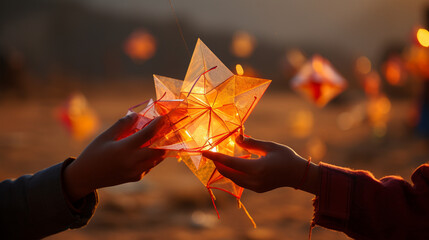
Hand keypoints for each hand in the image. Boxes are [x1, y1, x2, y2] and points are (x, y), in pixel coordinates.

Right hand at [64, 113, 166, 200]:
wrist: (85, 177)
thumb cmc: (93, 153)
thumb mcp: (105, 136)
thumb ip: (122, 124)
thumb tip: (136, 115)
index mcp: (124, 149)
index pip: (147, 135)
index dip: (158, 125)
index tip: (164, 117)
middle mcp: (133, 162)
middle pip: (158, 150)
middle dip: (165, 139)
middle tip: (167, 129)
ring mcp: (136, 172)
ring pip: (157, 159)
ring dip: (161, 148)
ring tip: (161, 137)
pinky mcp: (136, 178)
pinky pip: (150, 166)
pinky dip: (153, 157)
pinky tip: (149, 149)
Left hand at [202, 136, 320, 194]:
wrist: (298, 174)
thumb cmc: (286, 156)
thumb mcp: (269, 146)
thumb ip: (251, 143)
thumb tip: (236, 137)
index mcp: (257, 168)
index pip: (229, 162)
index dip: (215, 156)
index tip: (204, 152)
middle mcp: (254, 180)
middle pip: (228, 173)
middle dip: (217, 163)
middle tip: (210, 152)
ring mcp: (255, 187)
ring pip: (232, 179)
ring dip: (224, 168)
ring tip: (219, 157)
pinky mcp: (256, 189)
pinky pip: (239, 181)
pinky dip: (233, 173)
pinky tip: (233, 164)